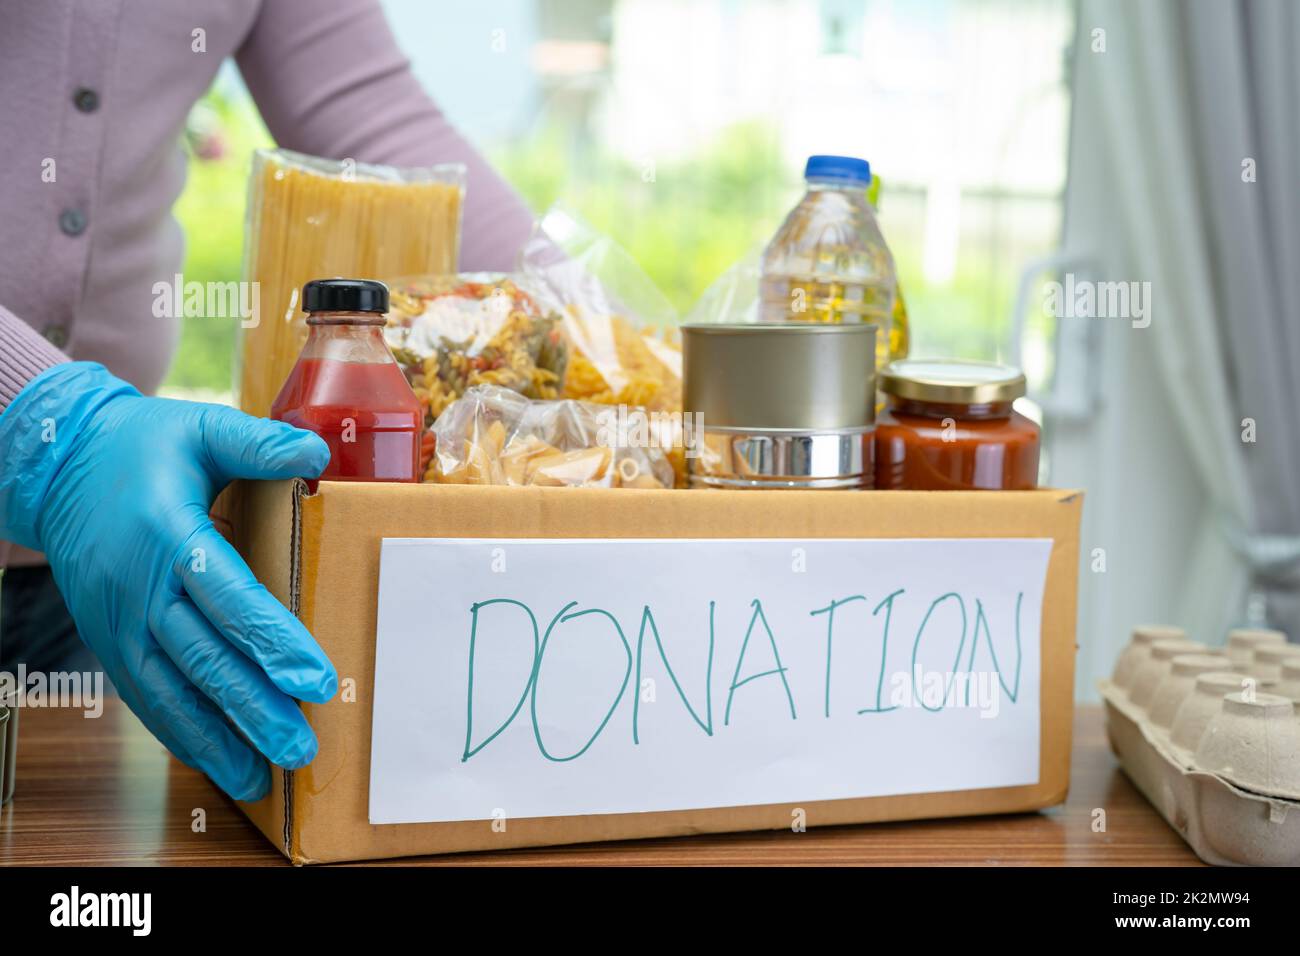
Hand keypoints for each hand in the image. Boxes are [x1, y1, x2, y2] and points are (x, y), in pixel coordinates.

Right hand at [0, 363, 336, 799]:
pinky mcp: (108, 640)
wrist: (59, 465)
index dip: (271, 640)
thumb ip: (258, 441)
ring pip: (170, 690)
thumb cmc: (144, 446)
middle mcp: (138, 587)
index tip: (315, 679)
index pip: (227, 596)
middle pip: (202, 657)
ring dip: (218, 738)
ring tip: (264, 779)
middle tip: (301, 747)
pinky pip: (145, 695)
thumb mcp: (200, 427)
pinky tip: (218, 762)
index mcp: (166, 532)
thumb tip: (318, 452)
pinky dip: (180, 732)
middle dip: (254, 709)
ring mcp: (118, 621)